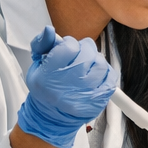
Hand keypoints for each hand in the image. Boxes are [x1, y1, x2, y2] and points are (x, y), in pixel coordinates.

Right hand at [16, 26, 117, 147]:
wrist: (51, 117)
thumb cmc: (45, 89)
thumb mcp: (37, 65)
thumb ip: (43, 44)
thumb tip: (49, 30)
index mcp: (49, 75)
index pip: (69, 46)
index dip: (70, 44)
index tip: (67, 49)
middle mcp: (67, 85)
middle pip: (87, 53)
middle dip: (84, 50)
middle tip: (79, 56)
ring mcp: (84, 95)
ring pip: (100, 64)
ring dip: (95, 61)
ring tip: (86, 66)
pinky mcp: (98, 101)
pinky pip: (110, 78)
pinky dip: (105, 73)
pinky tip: (95, 75)